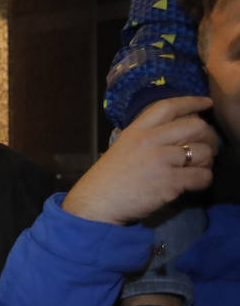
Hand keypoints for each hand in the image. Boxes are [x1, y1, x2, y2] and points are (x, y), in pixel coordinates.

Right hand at [63, 96, 218, 224]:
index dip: (192, 102)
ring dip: (207, 161)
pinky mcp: (169, 182)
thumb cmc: (108, 178)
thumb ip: (146, 138)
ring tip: (198, 168)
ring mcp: (161, 161)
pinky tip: (194, 183)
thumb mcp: (122, 147)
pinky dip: (204, 180)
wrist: (97, 203)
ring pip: (204, 152)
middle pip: (196, 126)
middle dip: (208, 137)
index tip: (206, 103)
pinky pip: (203, 176)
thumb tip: (178, 136)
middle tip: (207, 147)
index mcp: (137, 131)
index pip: (169, 107)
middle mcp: (150, 141)